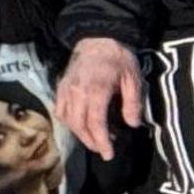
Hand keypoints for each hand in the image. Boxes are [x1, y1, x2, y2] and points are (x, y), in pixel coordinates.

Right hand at [56, 36, 143, 158]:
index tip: (108, 153)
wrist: (97, 39)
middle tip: (104, 151)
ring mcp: (65, 89)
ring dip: (79, 134)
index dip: (101, 141)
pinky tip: (80, 127)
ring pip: (67, 120)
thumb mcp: (133, 78)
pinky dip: (68, 122)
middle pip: (79, 125)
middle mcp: (76, 91)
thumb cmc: (119, 59)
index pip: (94, 122)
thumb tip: (132, 124)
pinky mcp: (60, 88)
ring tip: (95, 140)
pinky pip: (60, 110)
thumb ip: (133, 102)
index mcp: (96, 89)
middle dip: (91, 141)